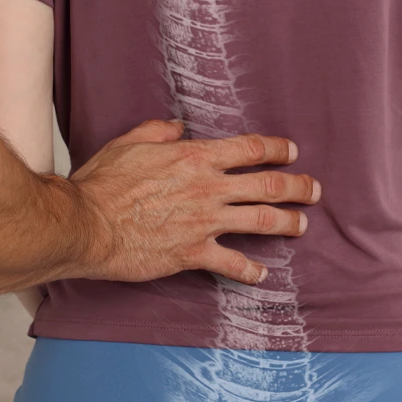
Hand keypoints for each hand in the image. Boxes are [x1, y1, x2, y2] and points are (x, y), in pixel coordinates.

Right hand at [66, 120, 321, 285]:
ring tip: (302, 225)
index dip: (276, 149)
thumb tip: (177, 127)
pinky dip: (250, 270)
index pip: (250, 149)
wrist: (88, 224)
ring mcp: (205, 222)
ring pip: (262, 221)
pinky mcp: (193, 254)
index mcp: (195, 157)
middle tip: (314, 189)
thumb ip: (158, 131)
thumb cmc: (103, 183)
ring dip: (288, 222)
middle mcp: (208, 188)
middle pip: (269, 185)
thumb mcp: (129, 142)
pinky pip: (233, 263)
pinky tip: (262, 274)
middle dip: (298, 186)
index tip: (290, 152)